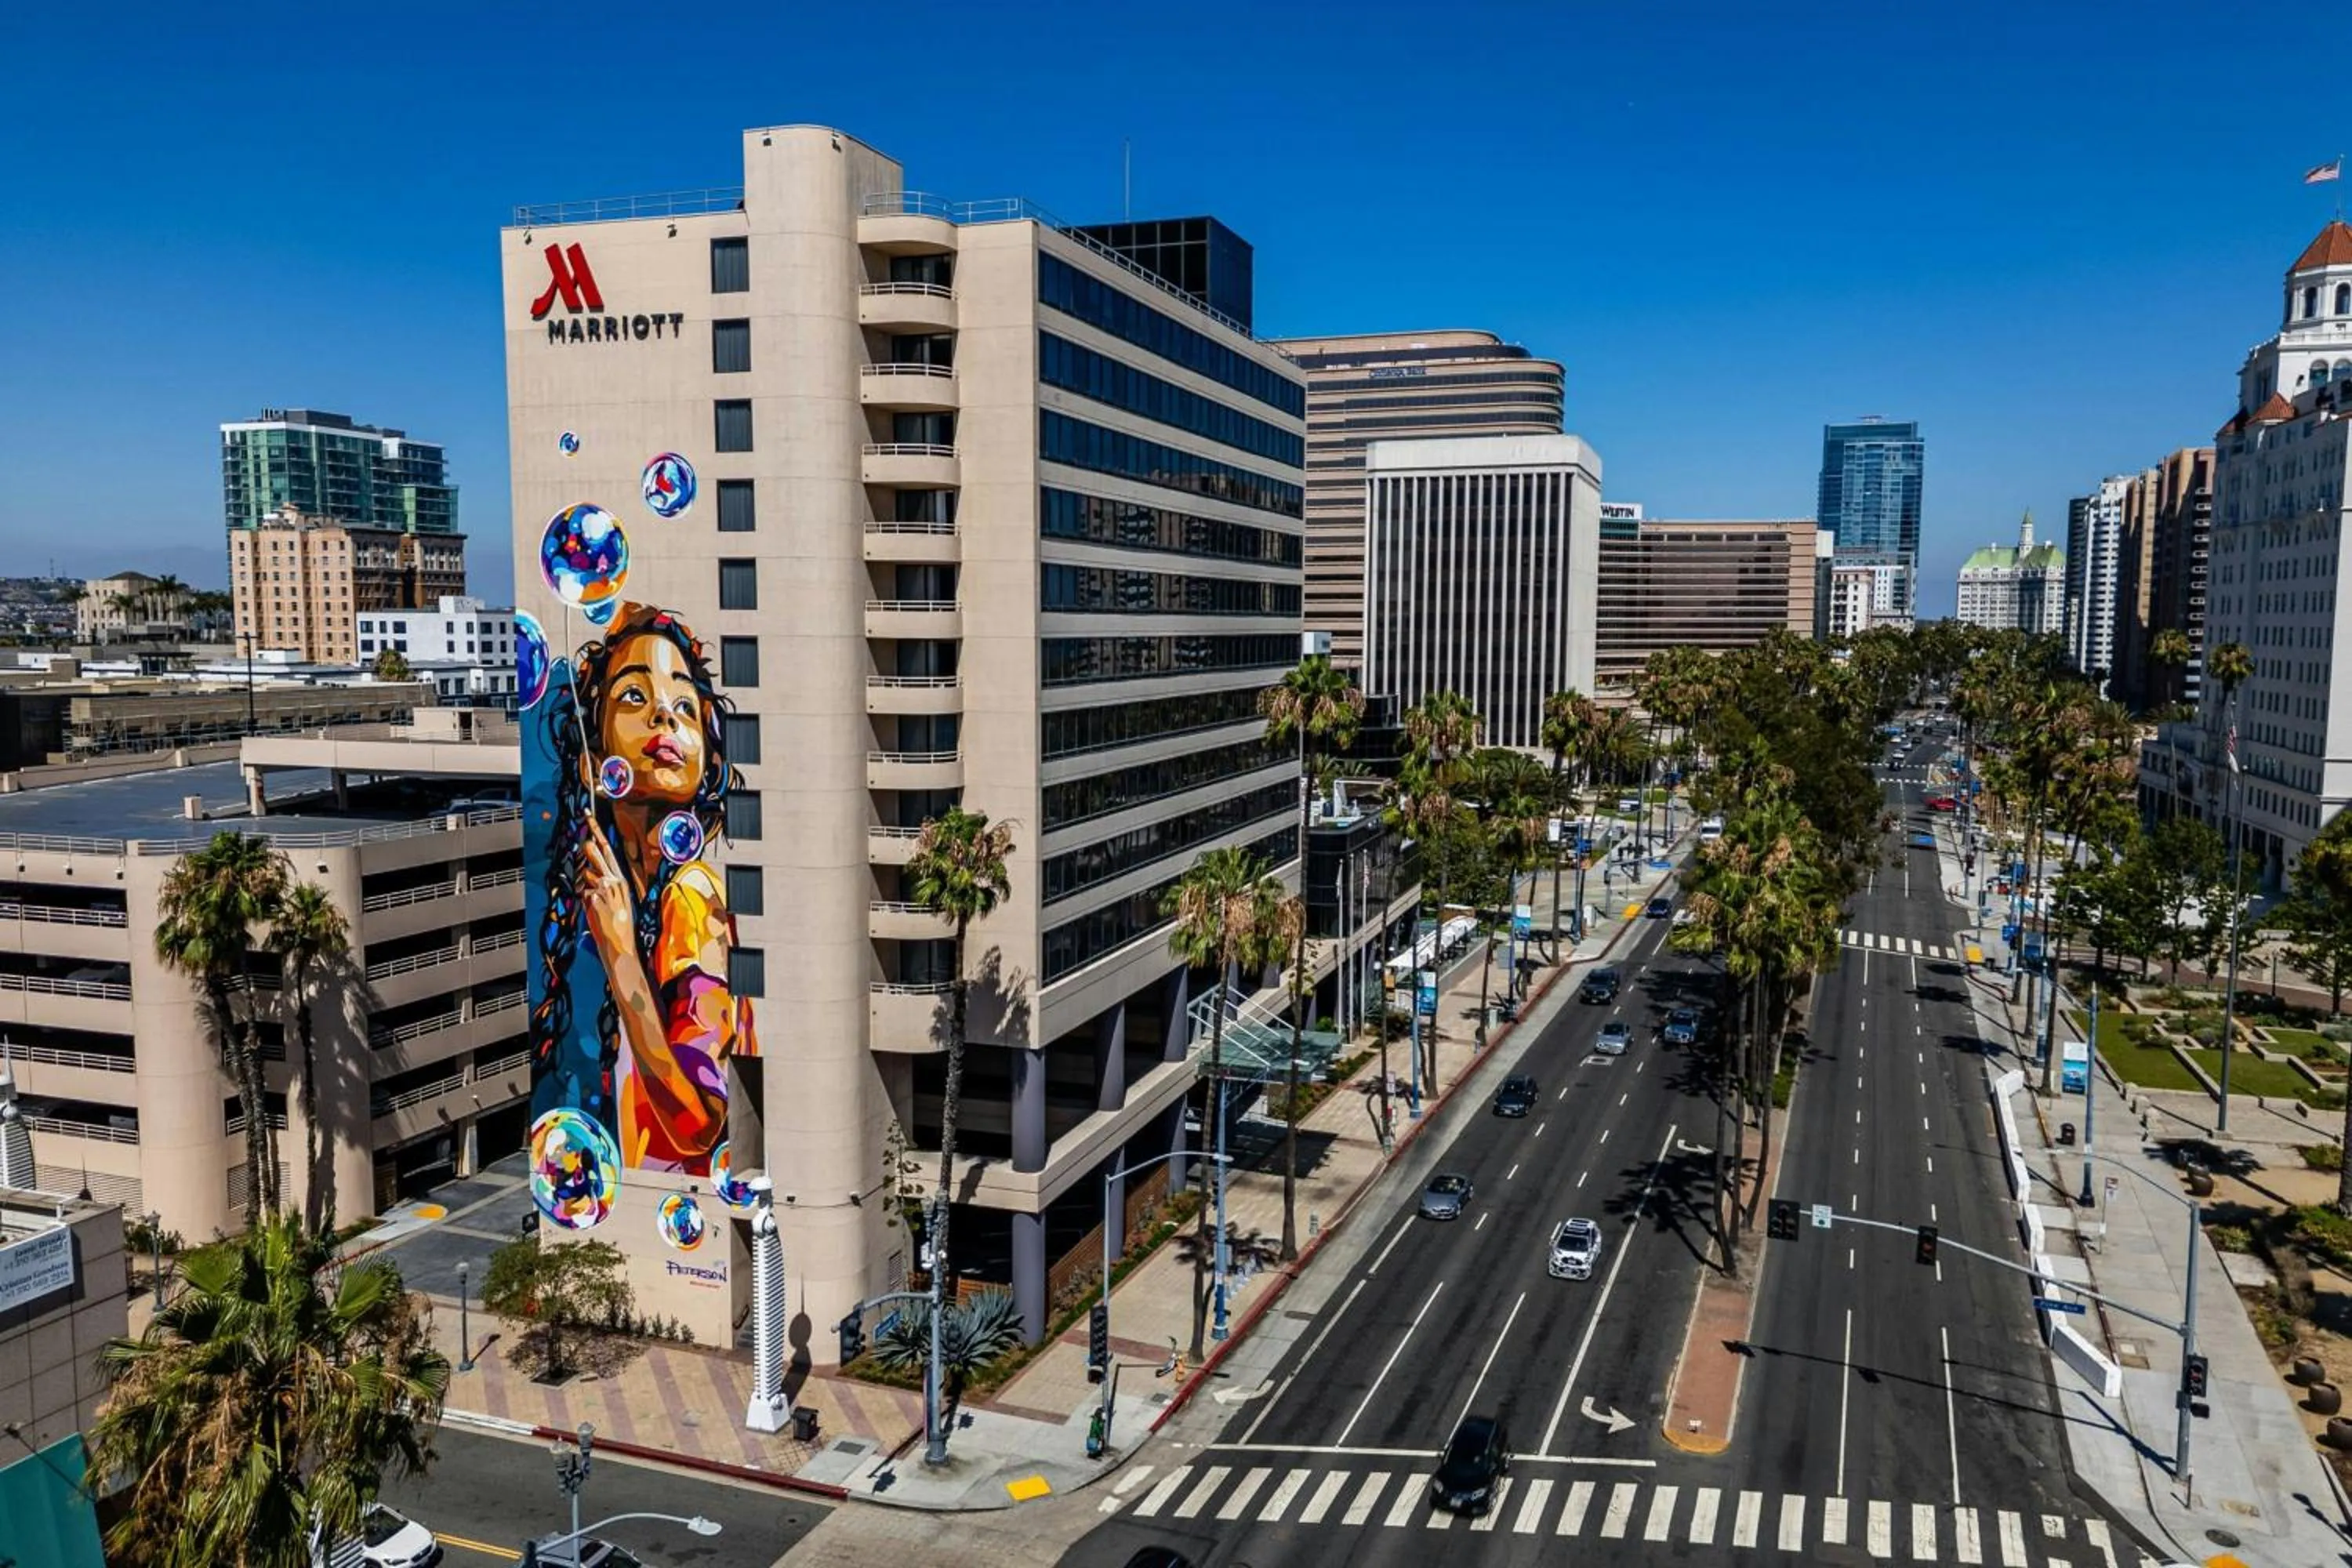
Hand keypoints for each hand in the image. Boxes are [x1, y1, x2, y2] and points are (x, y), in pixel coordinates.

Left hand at [579, 829, 635, 961]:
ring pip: (585, 875)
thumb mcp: (618, 900)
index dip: (597, 832)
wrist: (621, 945)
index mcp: (621, 880)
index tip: (589, 817)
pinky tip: (595, 913)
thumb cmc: (620, 925)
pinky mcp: (593, 897)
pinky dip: (584, 902)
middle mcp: (614, 880)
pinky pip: (582, 893)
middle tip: (584, 844)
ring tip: (598, 905)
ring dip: (587, 887)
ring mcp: (603, 888)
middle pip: (596, 853)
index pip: (608, 849)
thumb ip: (604, 883)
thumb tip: (589, 871)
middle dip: (589, 846)